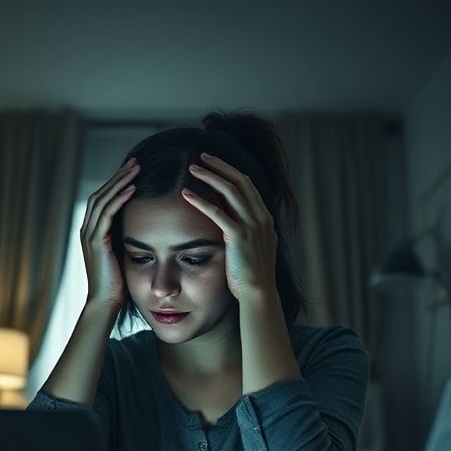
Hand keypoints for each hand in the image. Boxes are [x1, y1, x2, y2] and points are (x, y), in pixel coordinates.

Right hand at [80, 157, 139, 308]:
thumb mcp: (124, 255)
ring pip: (103, 199)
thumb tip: (145, 227)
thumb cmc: (118, 284)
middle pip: (101, 193)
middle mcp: (87, 230)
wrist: (106, 303)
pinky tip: (132, 188)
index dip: (116, 183)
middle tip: (135, 162)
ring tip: (135, 168)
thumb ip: (128, 239)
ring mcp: (89, 235)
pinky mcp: (96, 241)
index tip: (133, 171)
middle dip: (118, 177)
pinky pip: (107, 213)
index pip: (102, 199)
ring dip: (119, 182)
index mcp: (92, 232)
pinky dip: (119, 198)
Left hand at [181, 153, 277, 301]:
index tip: (215, 164)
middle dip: (220, 166)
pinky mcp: (238, 236)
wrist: (259, 293)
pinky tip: (186, 194)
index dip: (231, 172)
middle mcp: (261, 217)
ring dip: (209, 177)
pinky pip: (217, 212)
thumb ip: (247, 233)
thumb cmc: (251, 277)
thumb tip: (233, 223)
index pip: (248, 186)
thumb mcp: (254, 249)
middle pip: (241, 181)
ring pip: (230, 190)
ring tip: (191, 169)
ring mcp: (251, 226)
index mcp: (265, 219)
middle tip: (202, 157)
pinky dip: (200, 200)